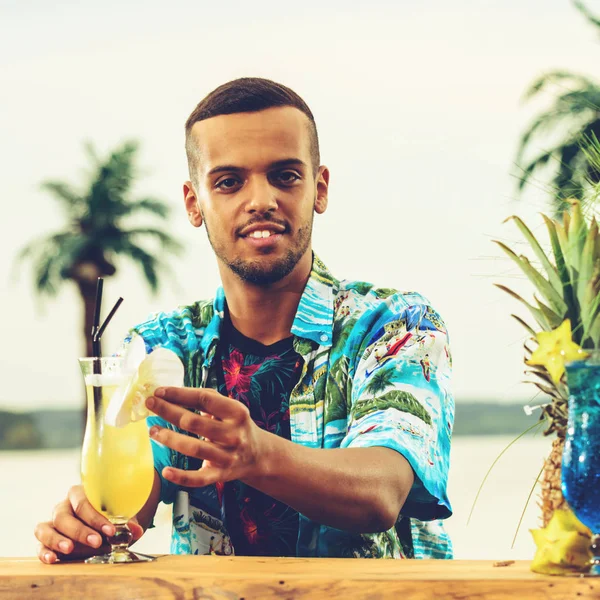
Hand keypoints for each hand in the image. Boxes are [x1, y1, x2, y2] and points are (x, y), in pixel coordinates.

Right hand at [34, 485, 143, 563]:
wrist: (101, 525)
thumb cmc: (109, 517)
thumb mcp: (119, 517)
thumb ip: (128, 522)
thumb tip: (135, 530)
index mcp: (81, 494)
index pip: (83, 501)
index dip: (95, 517)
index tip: (110, 530)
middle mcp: (63, 506)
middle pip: (63, 515)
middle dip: (80, 530)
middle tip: (96, 542)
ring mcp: (52, 523)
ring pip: (46, 528)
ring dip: (57, 539)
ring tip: (69, 549)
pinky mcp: (46, 539)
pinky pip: (39, 544)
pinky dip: (44, 552)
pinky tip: (53, 559)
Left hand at [146, 387, 268, 487]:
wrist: (258, 455)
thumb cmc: (236, 426)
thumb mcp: (230, 408)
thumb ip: (207, 399)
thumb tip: (172, 393)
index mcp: (236, 412)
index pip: (204, 399)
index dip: (179, 394)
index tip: (159, 391)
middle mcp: (234, 434)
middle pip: (194, 422)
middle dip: (168, 411)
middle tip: (150, 404)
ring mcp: (228, 456)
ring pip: (194, 448)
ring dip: (169, 439)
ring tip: (152, 431)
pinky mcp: (221, 475)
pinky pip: (199, 478)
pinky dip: (181, 476)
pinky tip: (166, 471)